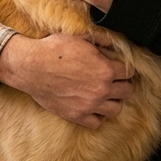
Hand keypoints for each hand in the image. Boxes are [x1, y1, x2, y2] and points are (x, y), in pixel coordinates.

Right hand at [0, 33, 131, 127]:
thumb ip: (101, 40)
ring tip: (106, 95)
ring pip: (116, 109)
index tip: (119, 68)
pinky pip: (97, 122)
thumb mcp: (80, 38)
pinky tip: (93, 106)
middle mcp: (101, 89)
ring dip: (113, 101)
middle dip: (123, 84)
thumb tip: (113, 44)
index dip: (125, 68)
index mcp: (106, 69)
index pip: (129, 72)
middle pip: (127, 91)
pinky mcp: (76, 116)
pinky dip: (98, 116)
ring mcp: (90, 105)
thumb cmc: (54, 49)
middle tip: (114, 80)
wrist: (31, 67)